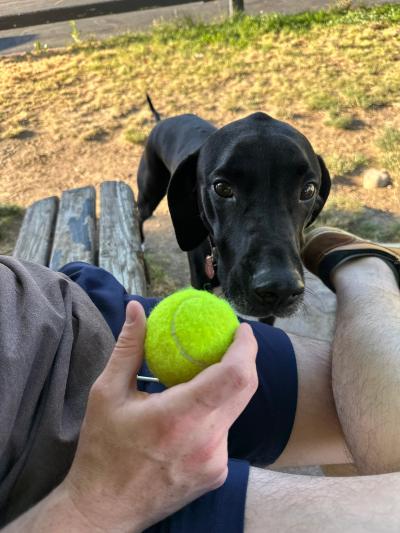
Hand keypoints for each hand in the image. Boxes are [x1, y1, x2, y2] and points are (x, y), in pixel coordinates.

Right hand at [62, 301, 257, 532]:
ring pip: (235, 409)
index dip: (246, 348)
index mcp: (180, 417)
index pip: (235, 375)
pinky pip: (226, 431)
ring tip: (205, 372)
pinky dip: (215, 413)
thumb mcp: (107, 393)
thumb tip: (137, 309)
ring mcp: (216, 461)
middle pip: (245, 388)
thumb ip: (129, 347)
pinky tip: (193, 410)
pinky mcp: (217, 473)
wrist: (105, 510)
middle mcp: (207, 441)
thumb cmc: (102, 451)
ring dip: (226, 386)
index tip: (240, 329)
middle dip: (244, 359)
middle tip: (230, 339)